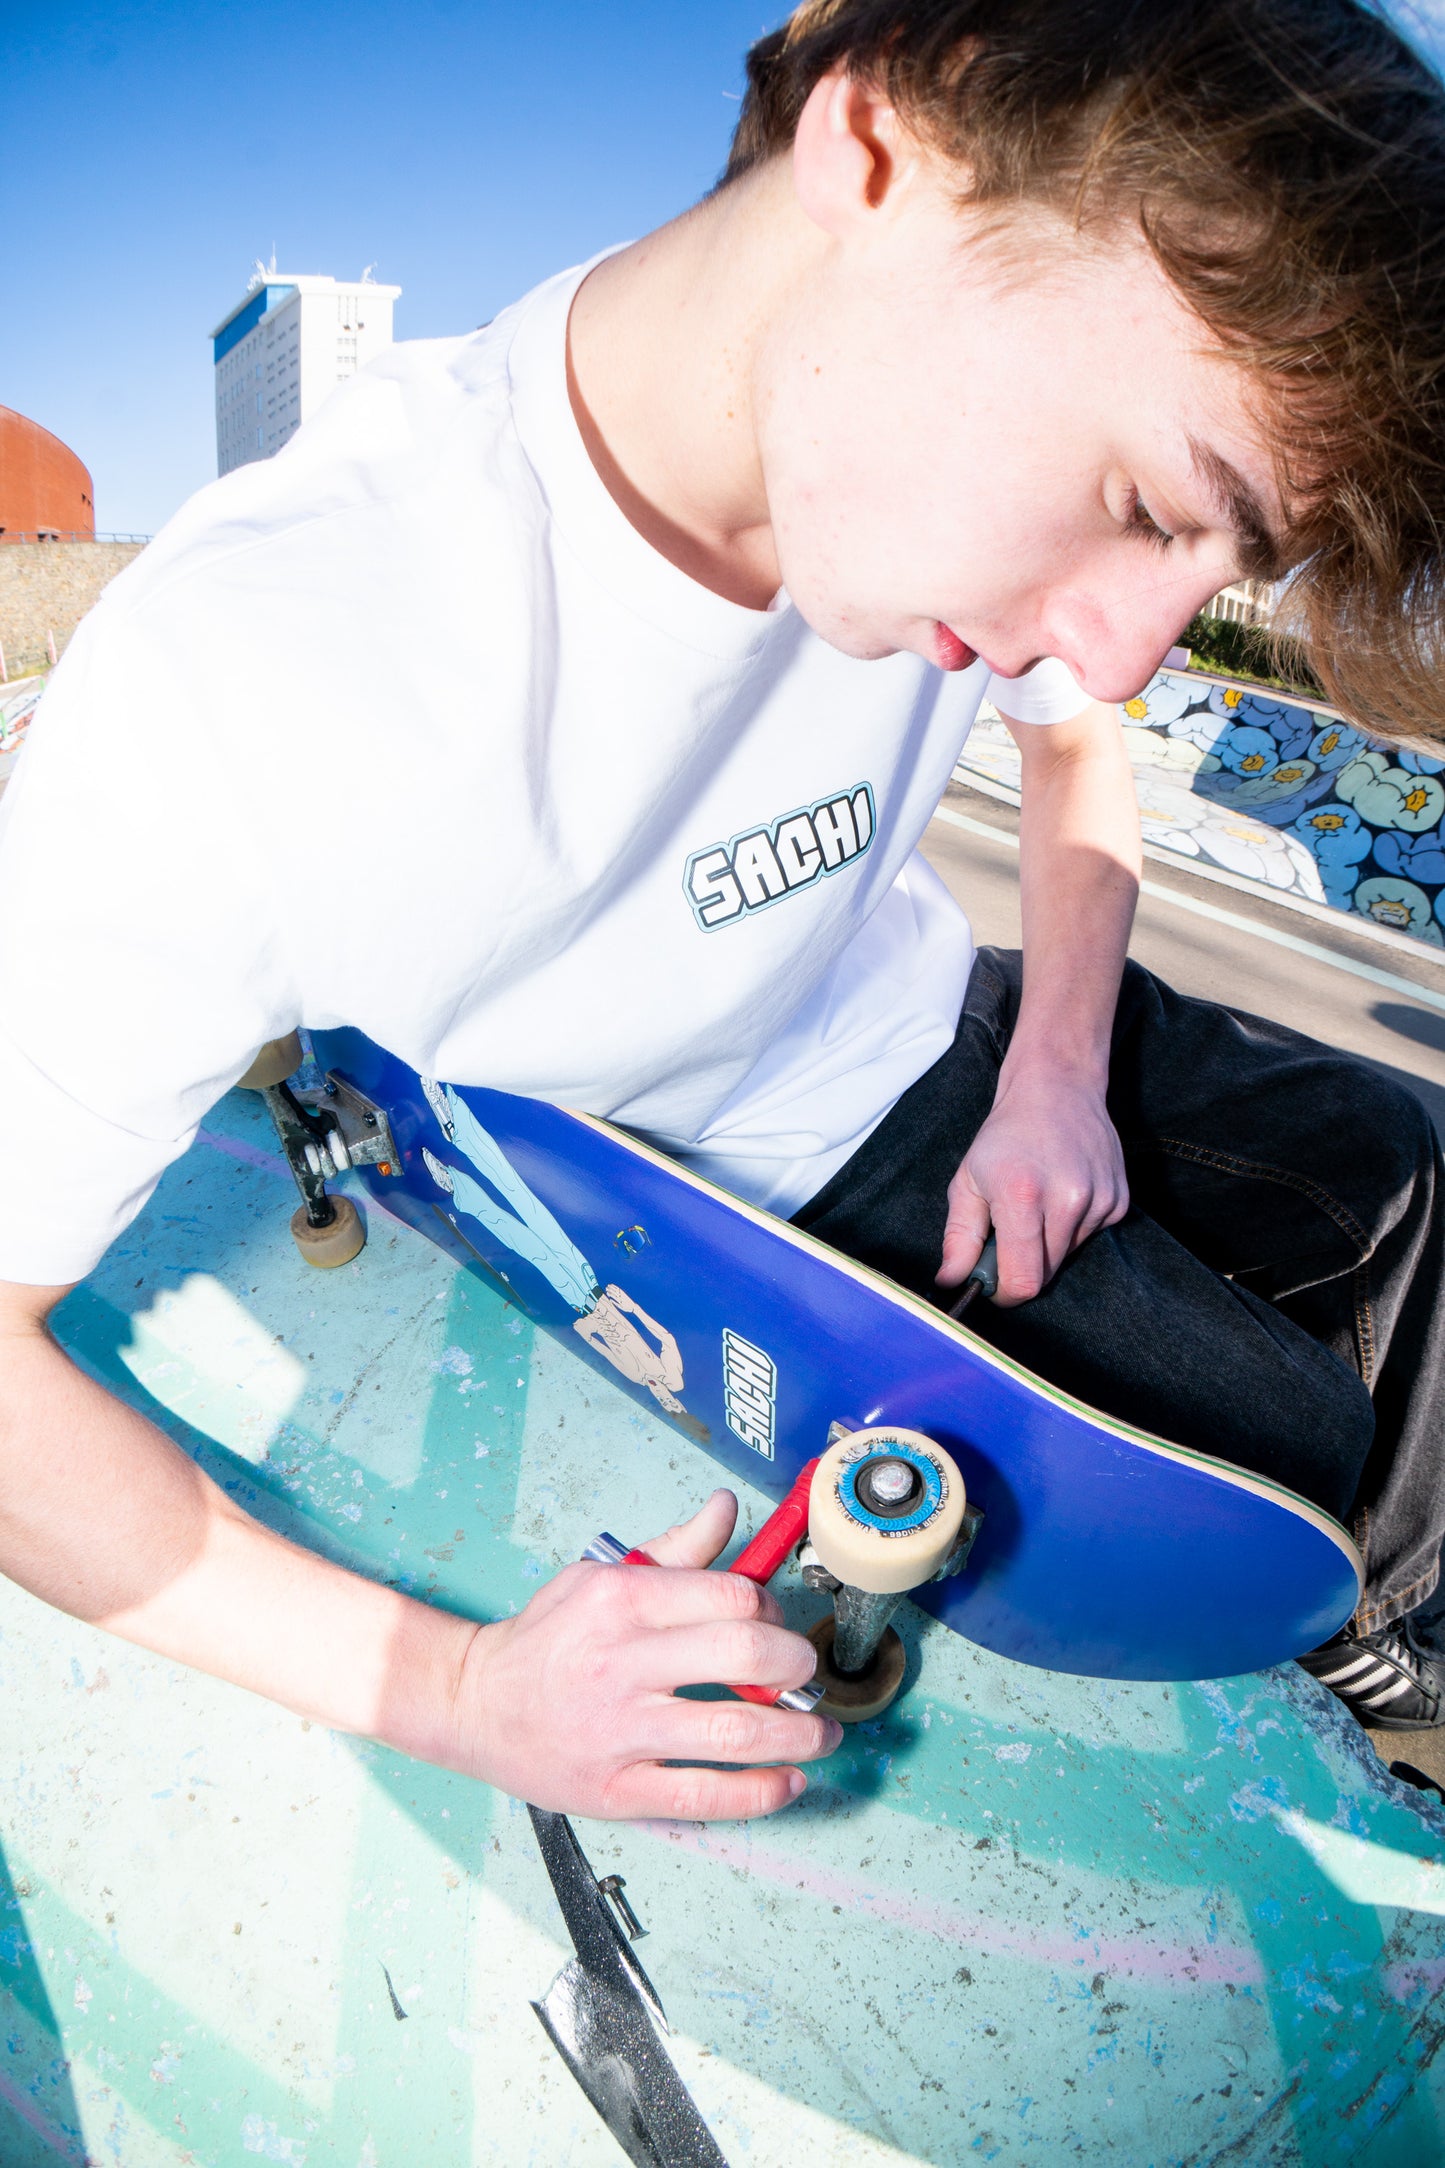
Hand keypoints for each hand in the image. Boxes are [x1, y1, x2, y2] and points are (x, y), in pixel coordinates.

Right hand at [451, 1489, 840, 1817]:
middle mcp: (622, 1663)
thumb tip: (728, 1508)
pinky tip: (787, 1781)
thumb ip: (674, 1549)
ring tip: (820, 1732)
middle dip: (796, 1664)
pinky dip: (760, 1793)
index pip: (730, 1596)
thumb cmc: (545, 1639)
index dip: (772, 1609)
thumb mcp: (600, 1576)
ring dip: (798, 1735)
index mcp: (621, 1602)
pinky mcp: (617, 1790)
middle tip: (807, 1673)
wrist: (473, 1704)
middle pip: (743, 1654)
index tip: (776, 1623)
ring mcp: (620, 1732)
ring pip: (734, 1733)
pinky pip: (705, 1797)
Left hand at [937, 1062, 1127, 1306]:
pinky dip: (1072, 1228)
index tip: (994, 1285)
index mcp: (1022, 1195)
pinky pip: (1091, 1238)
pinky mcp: (1119, 1201)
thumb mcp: (967, 1180)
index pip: (1024, 1281)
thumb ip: (959, 1236)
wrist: (1058, 1088)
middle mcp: (1068, 1199)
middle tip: (1009, 1233)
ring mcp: (1099, 1200)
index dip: (1005, 1293)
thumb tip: (951, 1281)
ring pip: (1068, 1256)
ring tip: (1038, 1203)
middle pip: (1046, 1273)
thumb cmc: (1006, 1135)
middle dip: (1023, 1265)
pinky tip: (1062, 1194)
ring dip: (1048, 1245)